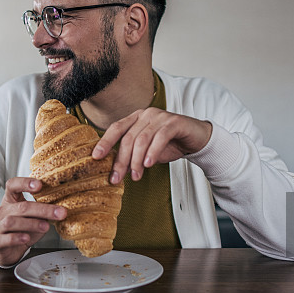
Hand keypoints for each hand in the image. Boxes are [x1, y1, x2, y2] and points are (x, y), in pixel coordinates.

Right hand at [0, 177, 65, 266]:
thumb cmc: (23, 230)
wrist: (9, 250)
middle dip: (42, 209)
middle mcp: (3, 211)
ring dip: (32, 223)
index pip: (13, 185)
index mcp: (11, 200)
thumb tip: (62, 206)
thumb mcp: (34, 216)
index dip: (25, 183)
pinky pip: (6, 238)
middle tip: (59, 212)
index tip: (40, 185)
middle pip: (21, 206)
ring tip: (46, 226)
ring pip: (12, 222)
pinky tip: (26, 238)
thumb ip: (43, 209)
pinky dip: (17, 238)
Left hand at [92, 108, 211, 184]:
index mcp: (136, 118)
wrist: (197, 139)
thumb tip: (116, 171)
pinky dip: (152, 152)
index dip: (105, 142)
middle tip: (116, 178)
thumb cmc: (171, 144)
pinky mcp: (174, 122)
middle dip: (120, 160)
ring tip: (136, 176)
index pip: (116, 128)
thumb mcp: (148, 151)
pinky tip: (148, 164)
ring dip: (136, 160)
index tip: (95, 157)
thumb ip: (133, 156)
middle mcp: (146, 114)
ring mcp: (160, 116)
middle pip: (128, 138)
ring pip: (142, 139)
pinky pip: (159, 137)